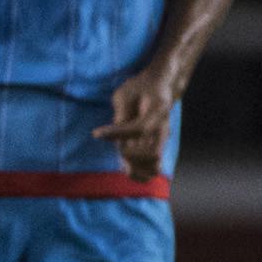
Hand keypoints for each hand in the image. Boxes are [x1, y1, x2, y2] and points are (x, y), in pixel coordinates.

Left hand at [95, 67, 180, 181]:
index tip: (97, 133)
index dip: (117, 134)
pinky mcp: (157, 148)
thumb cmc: (139, 89)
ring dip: (133, 166)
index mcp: (157, 111)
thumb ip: (121, 115)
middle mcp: (164, 129)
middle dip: (128, 154)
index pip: (139, 129)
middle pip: (152, 154)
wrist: (159, 88)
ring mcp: (162, 140)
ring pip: (154, 166)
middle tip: (117, 145)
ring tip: (120, 158)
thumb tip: (110, 135)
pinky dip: (138, 173)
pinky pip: (152, 170)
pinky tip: (124, 165)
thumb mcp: (125, 94)